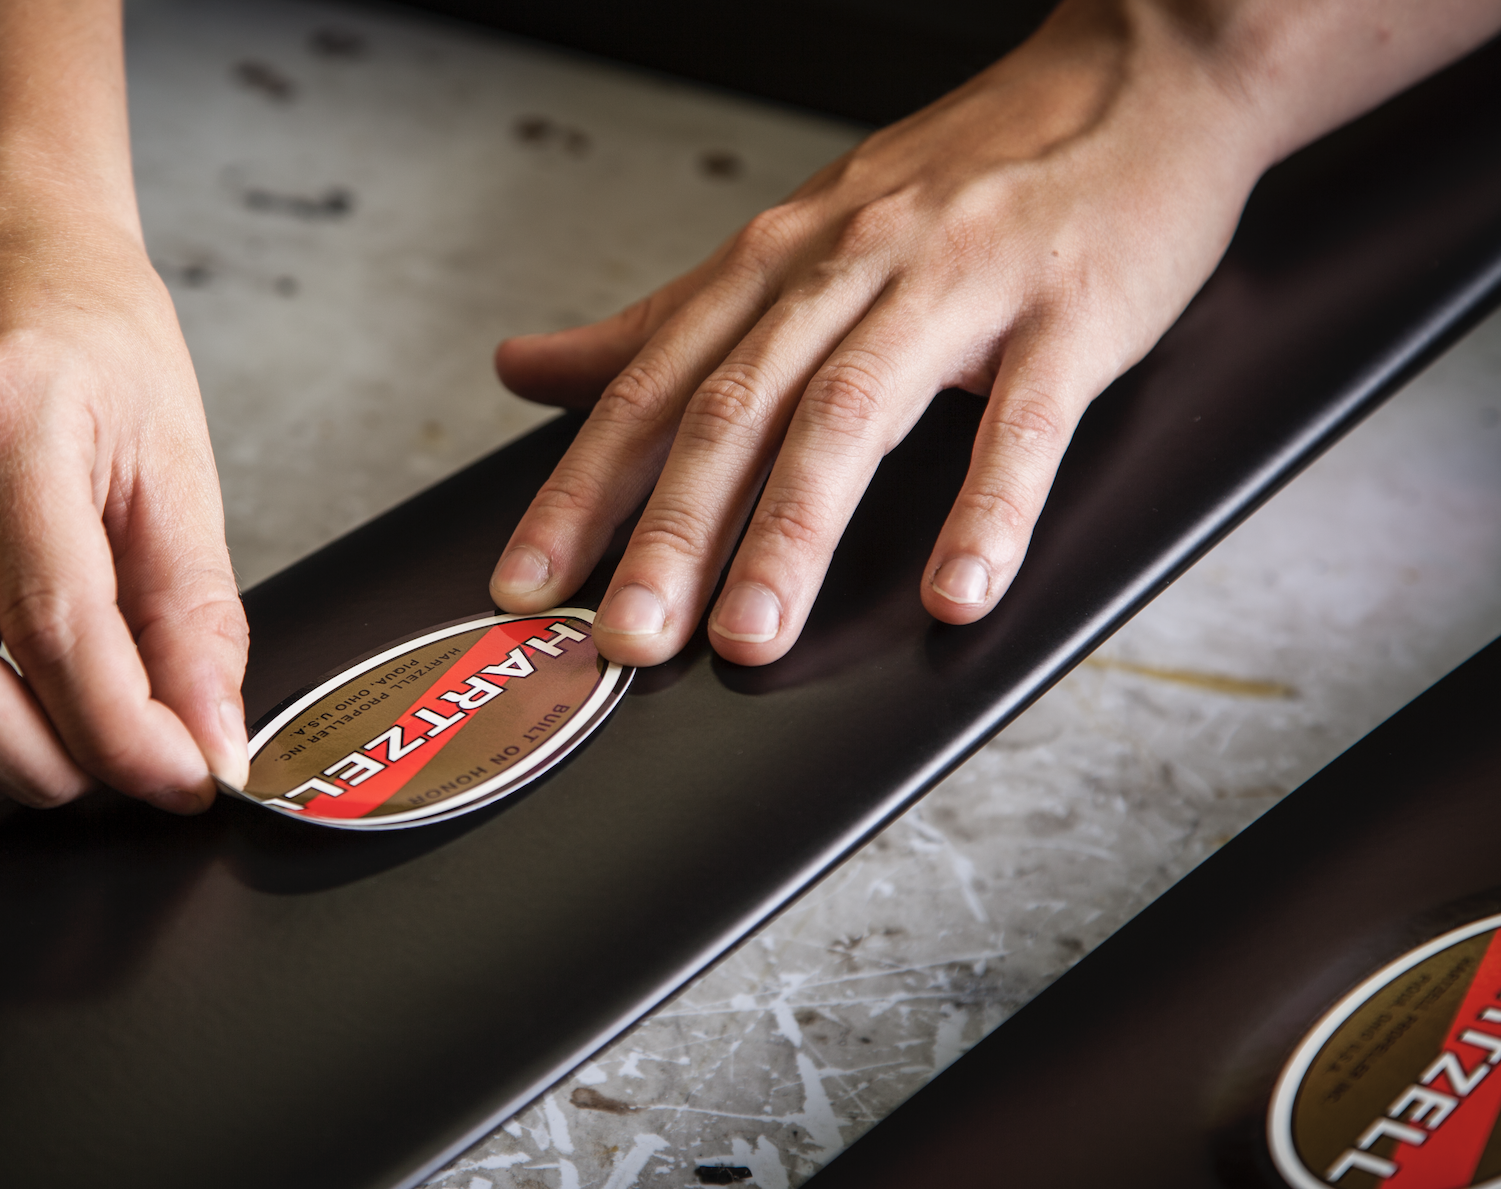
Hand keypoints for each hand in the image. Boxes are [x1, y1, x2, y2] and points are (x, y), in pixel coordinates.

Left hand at [488, 0, 1500, 665]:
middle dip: (670, 531)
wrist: (1139, 76)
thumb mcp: (795, 238)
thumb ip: (665, 323)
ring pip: (854, 414)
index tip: (524, 583)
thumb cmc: (960, 177)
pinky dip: (988, 509)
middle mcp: (849, 265)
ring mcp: (960, 284)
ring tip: (749, 635)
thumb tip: (525, 368)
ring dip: (793, 532)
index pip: (651, 387)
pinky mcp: (1071, 312)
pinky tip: (957, 589)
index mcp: (775, 261)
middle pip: (736, 407)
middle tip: (625, 638)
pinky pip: (1024, 421)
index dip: (580, 490)